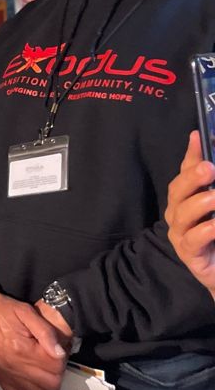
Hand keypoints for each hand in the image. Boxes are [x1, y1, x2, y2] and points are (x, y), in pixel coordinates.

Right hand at [0, 292, 69, 389]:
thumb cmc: (3, 310)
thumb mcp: (27, 312)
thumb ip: (46, 332)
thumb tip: (60, 354)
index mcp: (22, 349)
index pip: (53, 367)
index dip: (62, 365)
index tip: (63, 359)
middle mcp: (14, 366)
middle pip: (45, 387)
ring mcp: (5, 374)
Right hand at [165, 131, 214, 298]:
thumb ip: (213, 183)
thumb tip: (205, 144)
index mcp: (184, 200)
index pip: (184, 172)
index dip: (190, 155)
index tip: (199, 136)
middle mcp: (178, 214)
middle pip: (177, 191)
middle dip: (192, 178)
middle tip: (210, 168)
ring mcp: (180, 235)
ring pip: (183, 214)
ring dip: (202, 203)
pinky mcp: (189, 254)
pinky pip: (194, 239)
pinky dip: (207, 230)